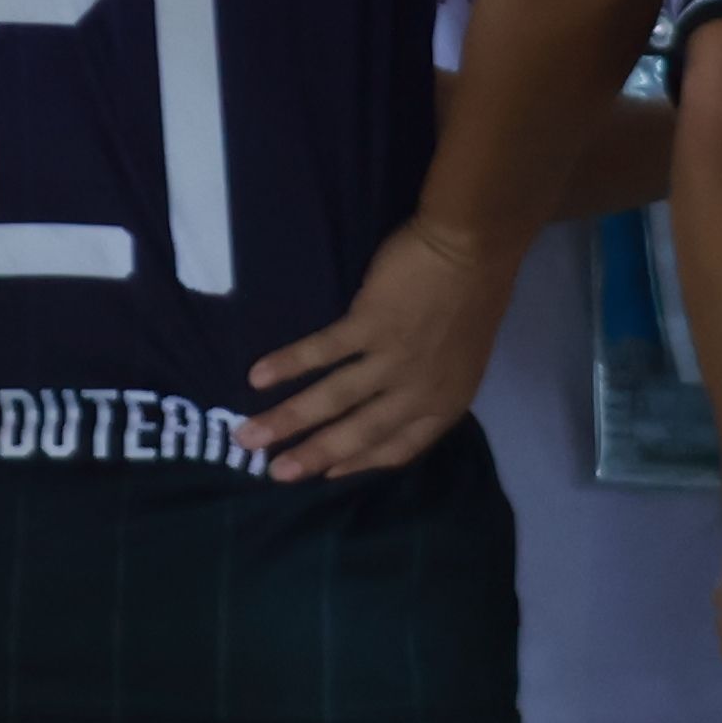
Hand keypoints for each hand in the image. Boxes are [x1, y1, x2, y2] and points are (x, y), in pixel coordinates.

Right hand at [244, 215, 525, 484]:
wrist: (474, 247)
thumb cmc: (474, 296)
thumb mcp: (462, 359)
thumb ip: (429, 386)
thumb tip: (392, 400)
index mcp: (445, 403)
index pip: (397, 449)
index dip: (358, 463)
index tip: (326, 475)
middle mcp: (417, 391)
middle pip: (357, 434)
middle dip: (311, 456)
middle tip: (274, 475)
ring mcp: (393, 360)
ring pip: (332, 399)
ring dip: (286, 420)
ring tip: (247, 436)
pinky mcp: (371, 326)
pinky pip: (322, 352)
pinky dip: (288, 365)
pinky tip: (257, 377)